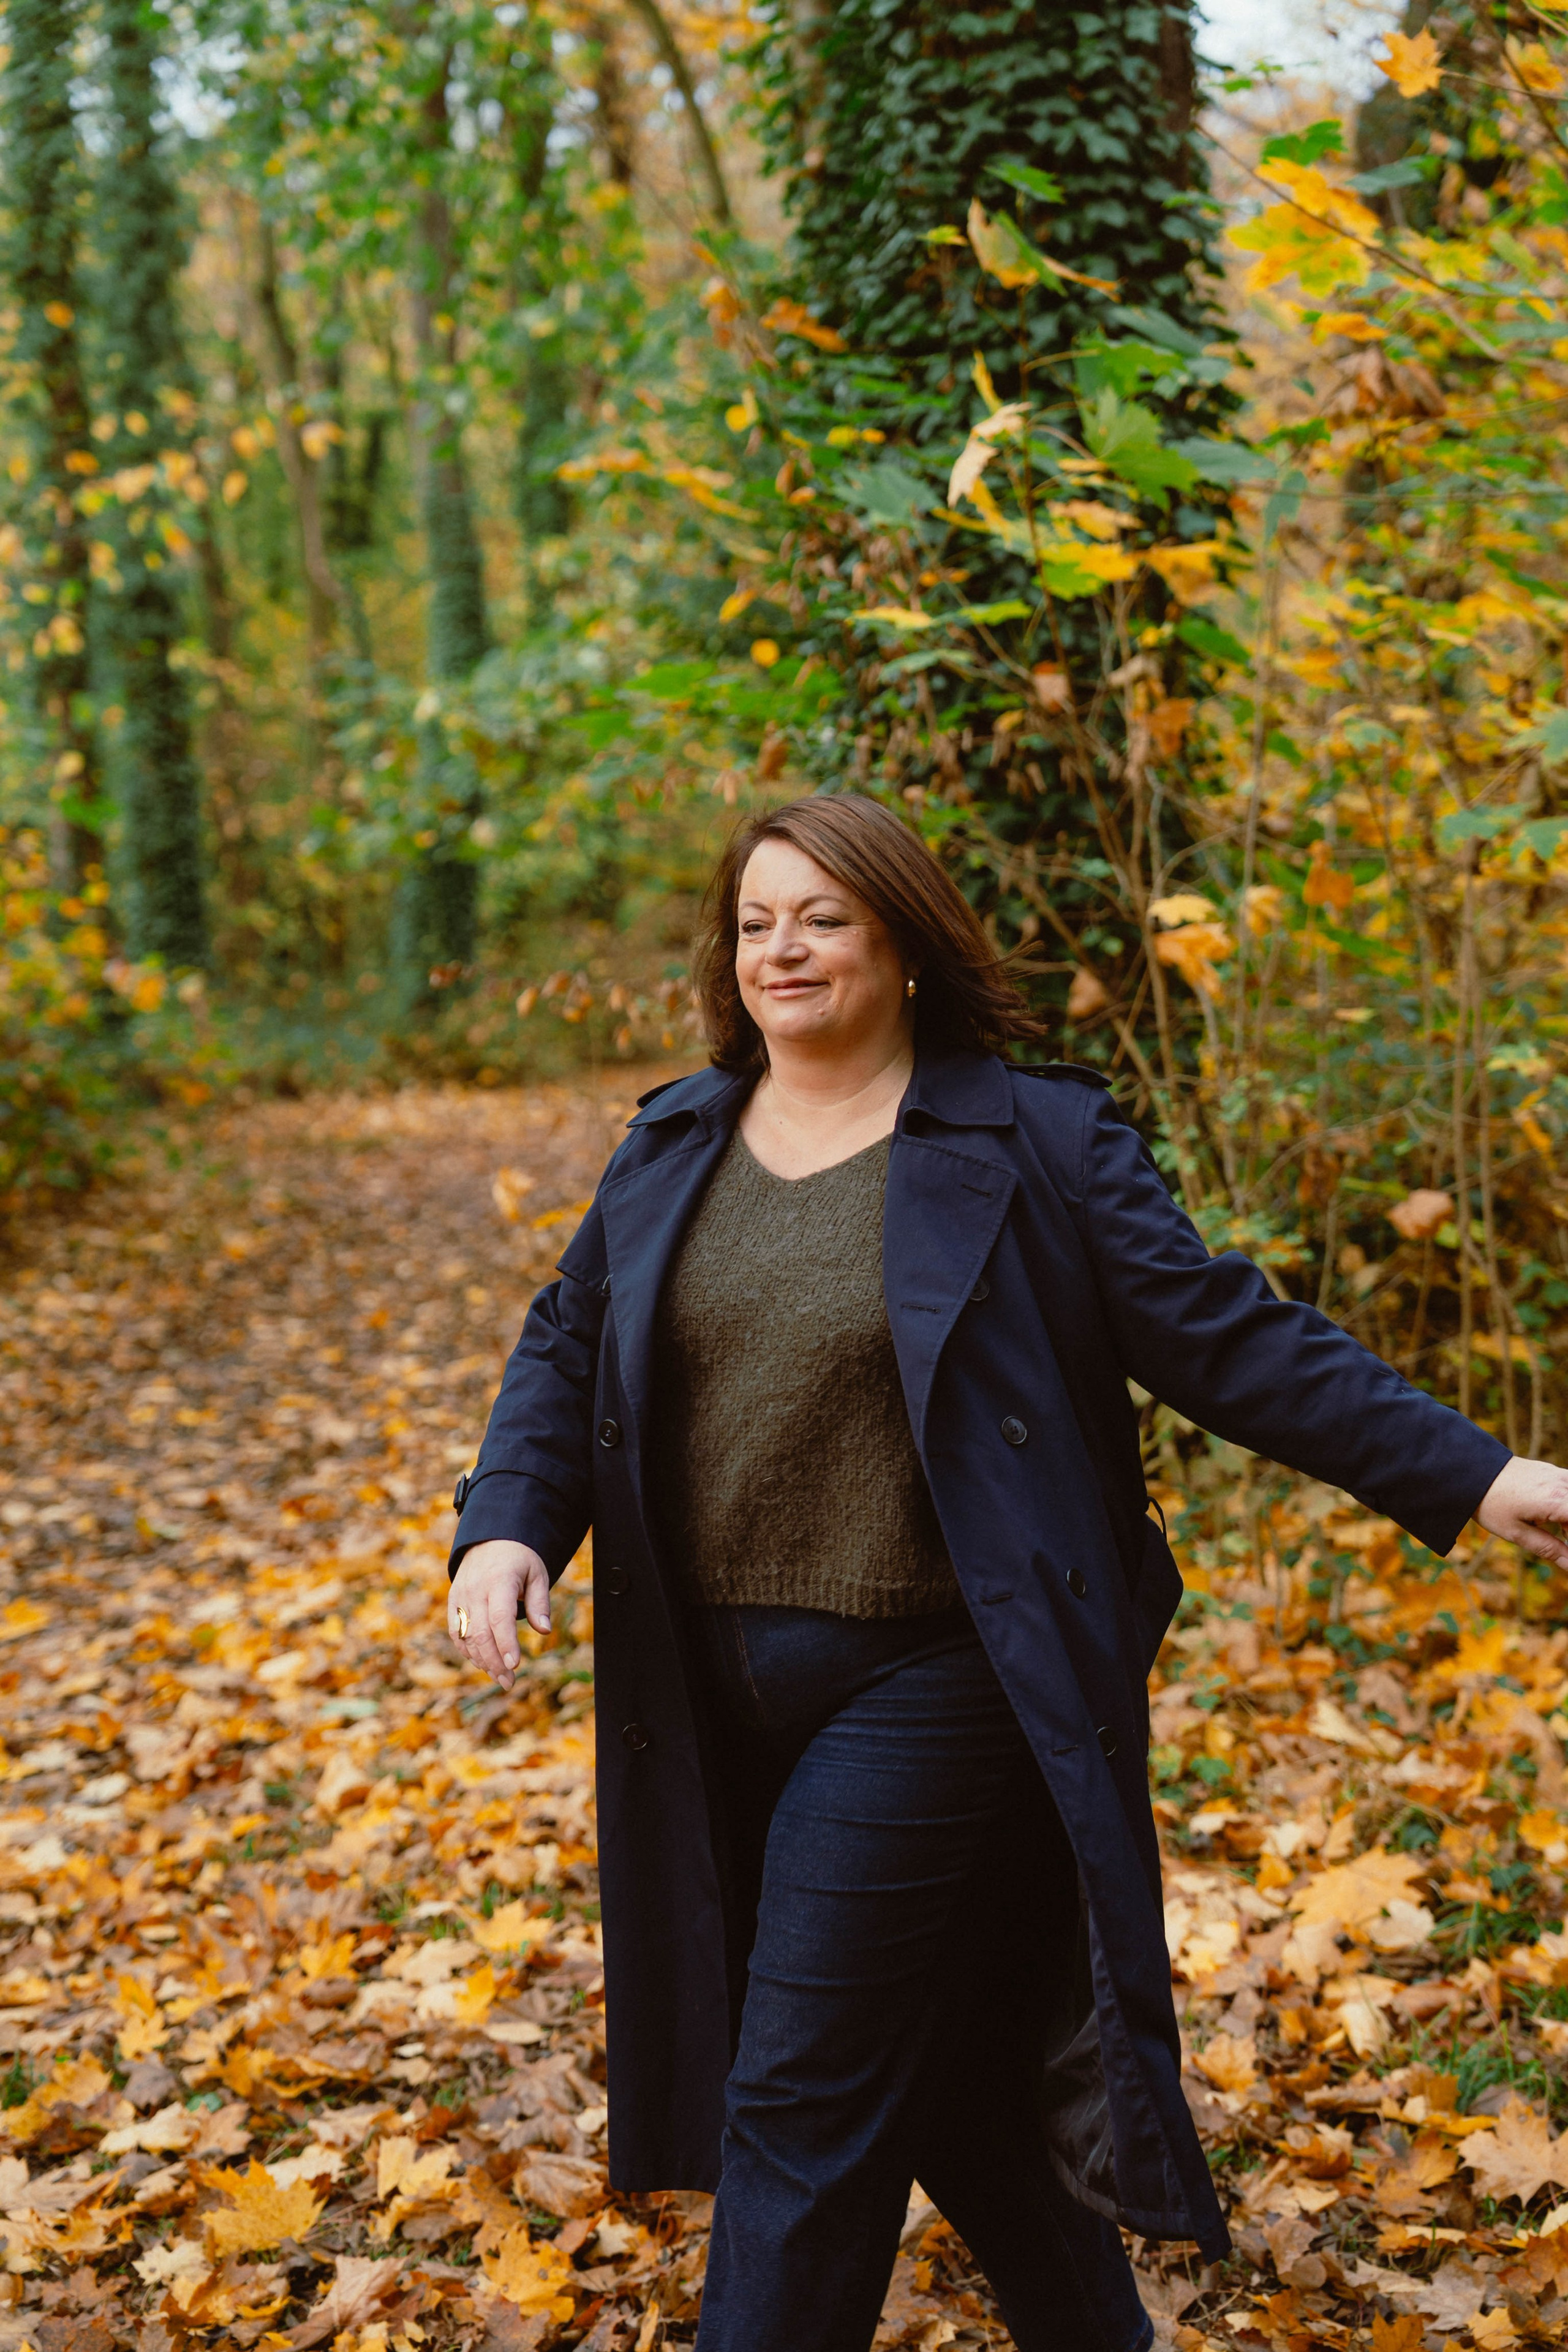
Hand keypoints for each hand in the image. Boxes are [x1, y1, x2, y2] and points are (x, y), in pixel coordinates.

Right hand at [448, 1539, 550, 1690]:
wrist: (488, 1539)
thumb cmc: (519, 1559)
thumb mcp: (536, 1573)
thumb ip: (539, 1603)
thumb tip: (544, 1631)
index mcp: (499, 1581)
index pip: (500, 1617)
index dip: (506, 1643)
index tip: (515, 1665)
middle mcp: (475, 1590)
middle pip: (481, 1633)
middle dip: (495, 1662)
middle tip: (510, 1682)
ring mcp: (460, 1596)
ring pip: (466, 1637)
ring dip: (482, 1661)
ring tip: (500, 1678)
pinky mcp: (452, 1602)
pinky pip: (456, 1633)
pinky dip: (468, 1651)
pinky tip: (483, 1663)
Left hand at [1476, 1456, 1567, 1571]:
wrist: (1470, 1472)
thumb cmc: (1490, 1504)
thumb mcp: (1517, 1533)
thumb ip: (1549, 1549)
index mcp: (1557, 1500)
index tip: (1563, 1546)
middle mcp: (1563, 1483)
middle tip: (1558, 1539)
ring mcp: (1558, 1474)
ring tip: (1552, 1529)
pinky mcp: (1552, 1471)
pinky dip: (1565, 1505)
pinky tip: (1548, 1516)